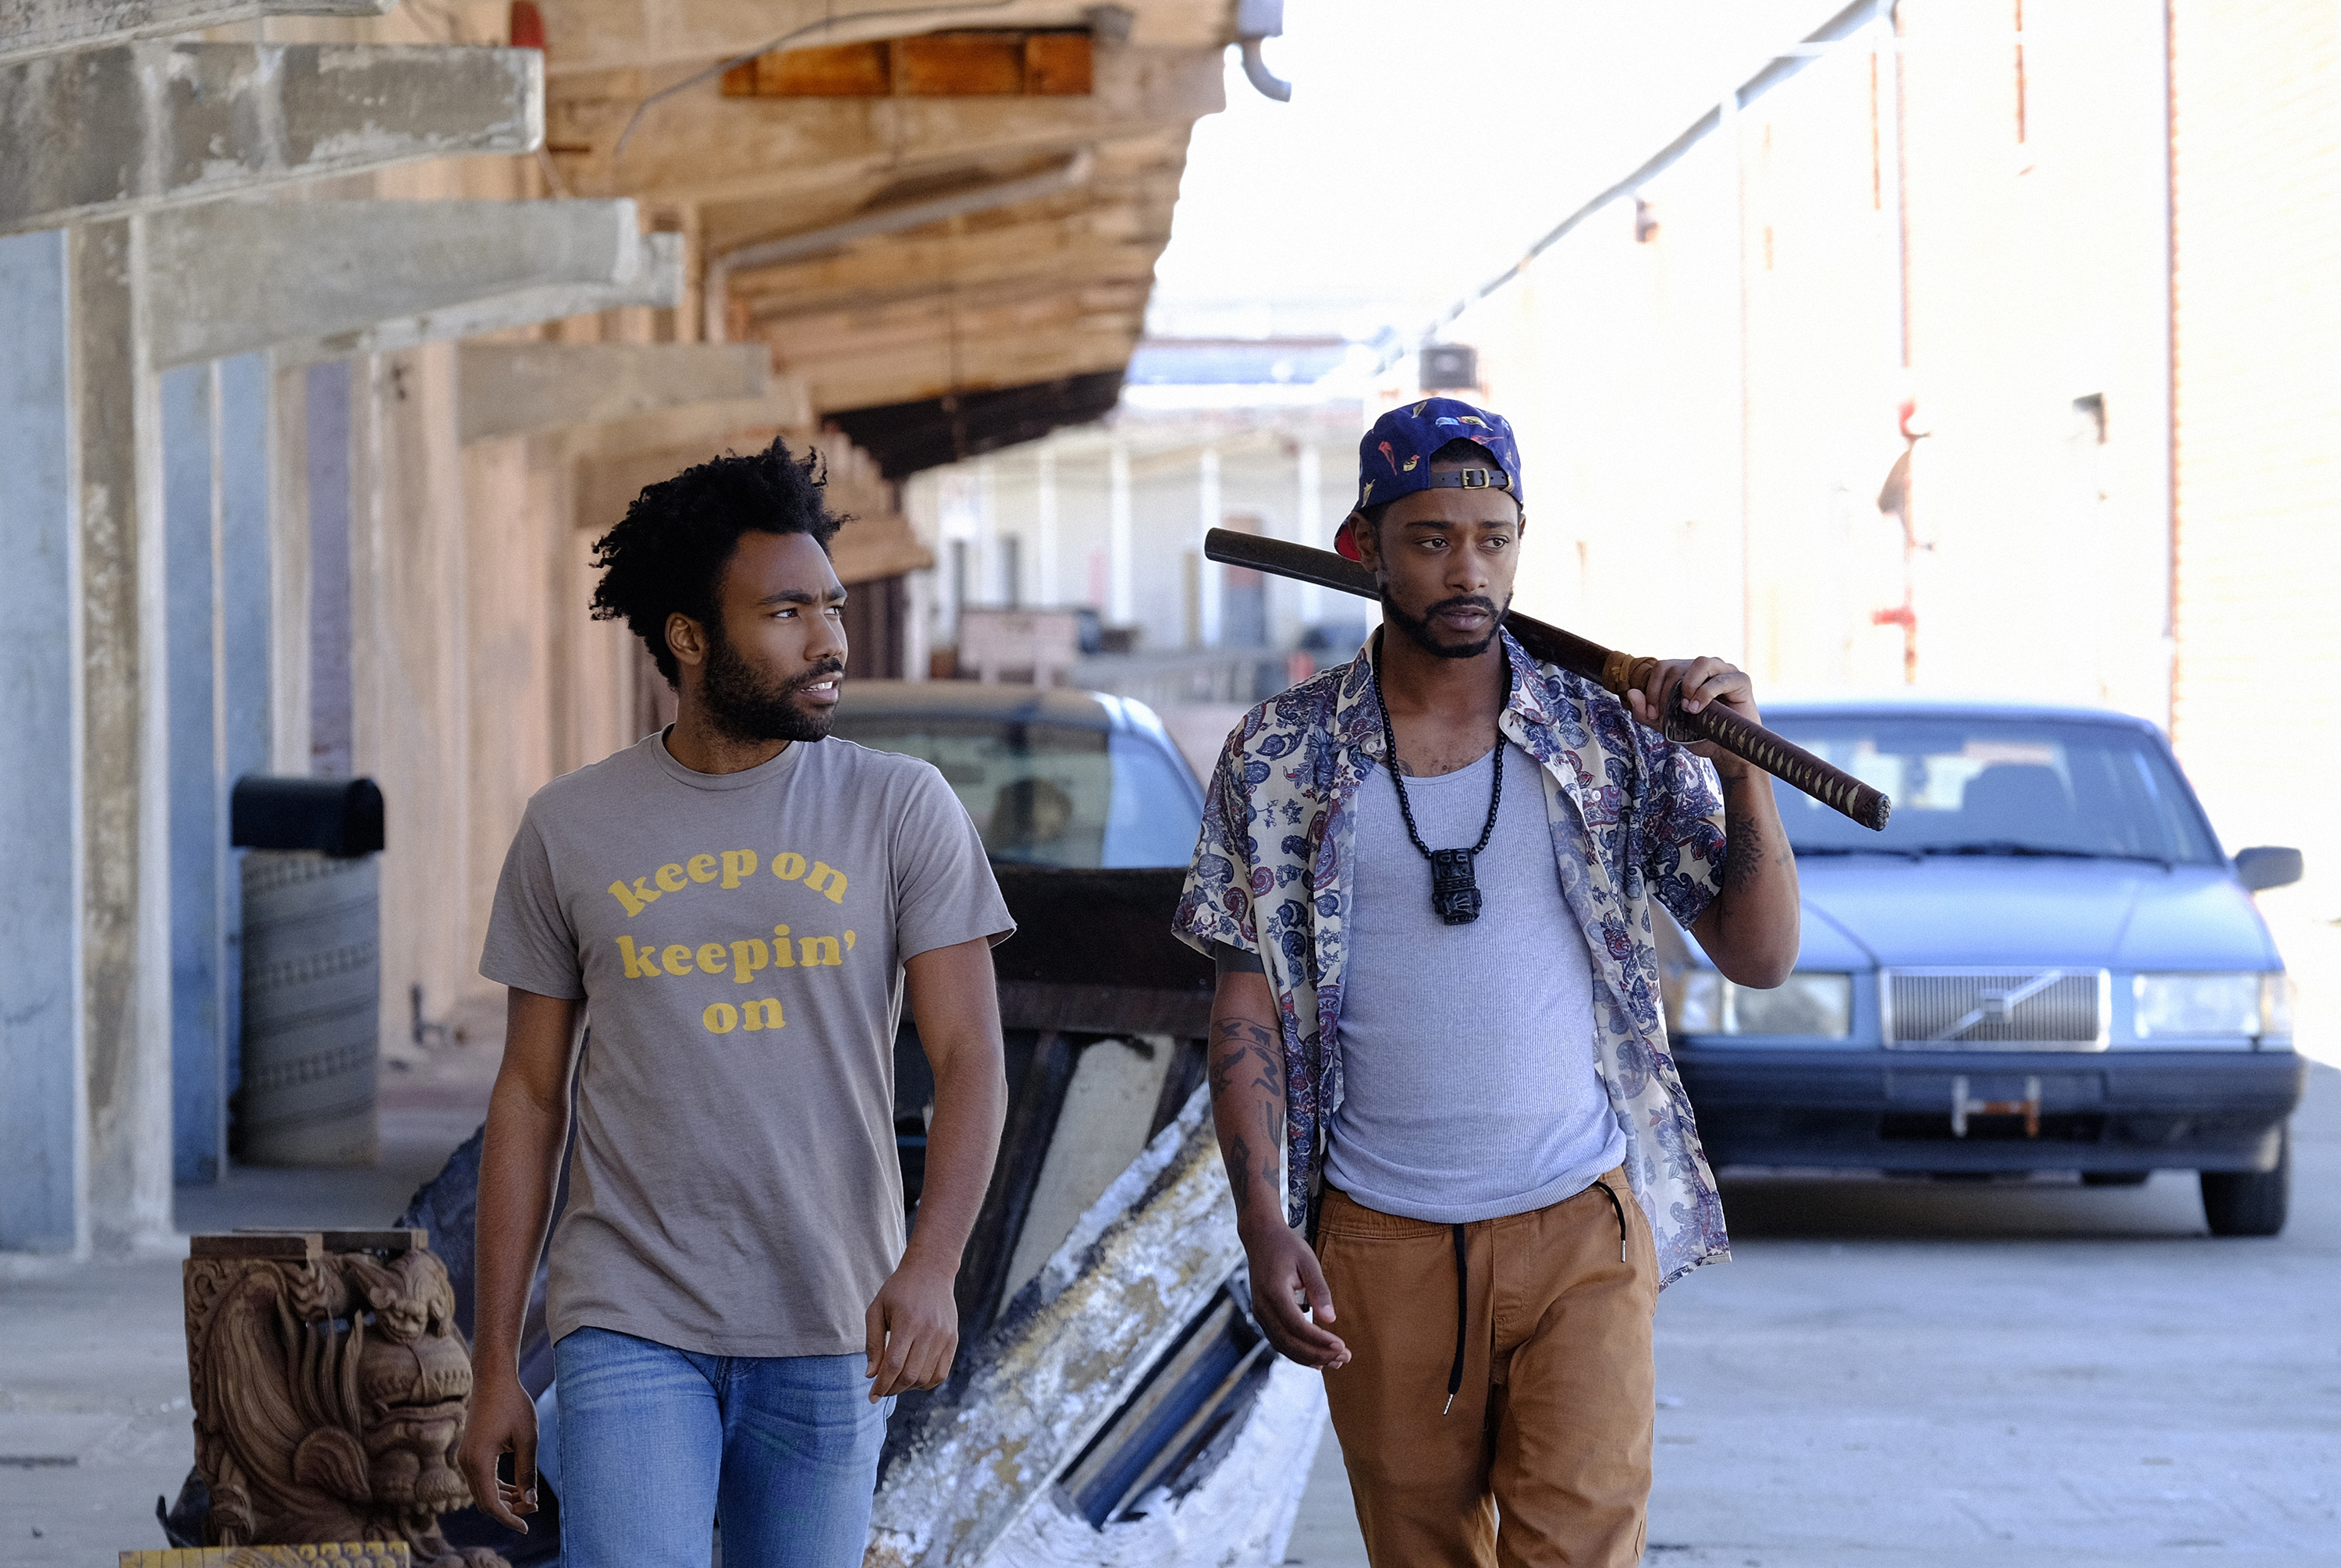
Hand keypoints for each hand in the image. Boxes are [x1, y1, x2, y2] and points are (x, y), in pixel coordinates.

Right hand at [456, 1366, 538, 1531]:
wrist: (493, 1379)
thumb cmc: (514, 1405)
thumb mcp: (528, 1439)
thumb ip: (527, 1472)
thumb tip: (531, 1501)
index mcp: (479, 1461)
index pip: (491, 1503)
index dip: (509, 1519)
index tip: (526, 1528)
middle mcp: (466, 1463)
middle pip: (485, 1501)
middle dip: (508, 1510)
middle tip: (533, 1509)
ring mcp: (465, 1458)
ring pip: (482, 1491)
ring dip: (503, 1499)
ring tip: (528, 1501)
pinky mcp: (469, 1452)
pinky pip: (481, 1479)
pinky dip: (497, 1487)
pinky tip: (516, 1489)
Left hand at [864, 1255, 959, 1400]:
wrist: (931, 1270)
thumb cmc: (899, 1290)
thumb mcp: (877, 1309)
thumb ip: (873, 1342)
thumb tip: (871, 1375)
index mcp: (907, 1322)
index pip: (893, 1365)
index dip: (881, 1385)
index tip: (871, 1396)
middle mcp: (929, 1331)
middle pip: (910, 1375)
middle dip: (892, 1389)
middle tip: (881, 1390)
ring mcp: (944, 1336)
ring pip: (925, 1378)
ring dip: (908, 1387)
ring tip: (897, 1382)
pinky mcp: (953, 1339)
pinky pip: (941, 1373)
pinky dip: (926, 1383)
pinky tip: (914, 1379)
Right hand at [1241, 1219, 1349, 1369]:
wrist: (1260, 1237)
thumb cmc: (1286, 1246)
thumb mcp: (1308, 1261)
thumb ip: (1319, 1290)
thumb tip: (1331, 1318)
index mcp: (1274, 1292)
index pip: (1297, 1325)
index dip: (1319, 1340)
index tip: (1341, 1345)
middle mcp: (1263, 1307)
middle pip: (1289, 1342)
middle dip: (1317, 1354)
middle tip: (1344, 1358)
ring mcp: (1260, 1313)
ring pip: (1283, 1346)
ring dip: (1308, 1358)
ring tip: (1334, 1362)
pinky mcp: (1263, 1316)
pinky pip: (1279, 1340)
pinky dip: (1297, 1352)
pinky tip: (1316, 1358)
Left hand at [1625, 656, 1761, 774]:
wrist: (1726, 752)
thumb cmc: (1699, 735)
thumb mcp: (1667, 726)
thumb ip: (1646, 712)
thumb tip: (1630, 693)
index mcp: (1687, 673)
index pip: (1662, 667)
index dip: (1652, 689)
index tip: (1652, 713)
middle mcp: (1705, 668)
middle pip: (1676, 667)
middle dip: (1666, 693)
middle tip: (1665, 716)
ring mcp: (1724, 671)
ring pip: (1700, 662)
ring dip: (1687, 686)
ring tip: (1685, 708)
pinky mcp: (1741, 680)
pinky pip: (1720, 679)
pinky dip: (1705, 693)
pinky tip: (1697, 709)